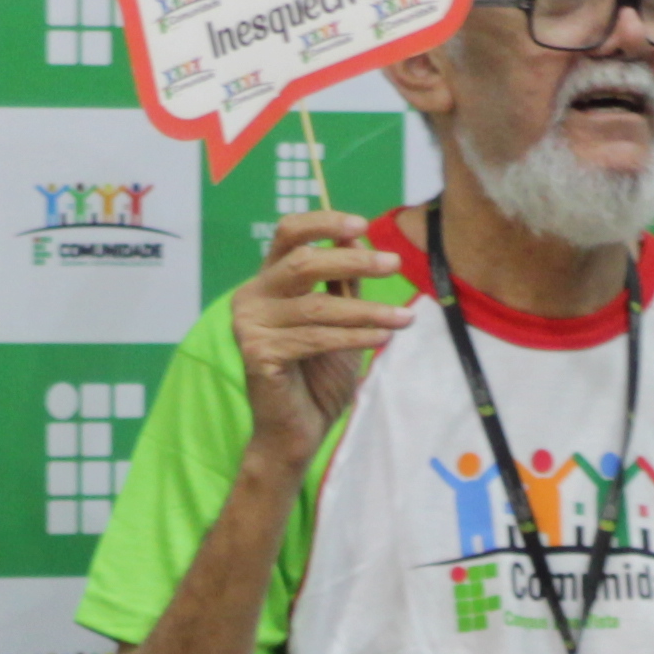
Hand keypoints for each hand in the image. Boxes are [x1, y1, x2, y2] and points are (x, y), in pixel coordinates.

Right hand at [227, 210, 411, 456]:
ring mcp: (249, 325)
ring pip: (317, 305)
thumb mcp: (340, 318)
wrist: (297, 430)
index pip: (287, 234)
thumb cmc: (317, 375)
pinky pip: (315, 338)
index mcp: (268, 281)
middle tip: (394, 265)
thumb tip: (356, 235)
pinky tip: (382, 338)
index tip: (363, 225)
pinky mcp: (257, 353)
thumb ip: (343, 280)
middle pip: (303, 262)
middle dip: (352, 261)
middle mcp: (251, 297)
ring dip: (367, 310)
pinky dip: (354, 336)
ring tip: (404, 319)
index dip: (323, 222)